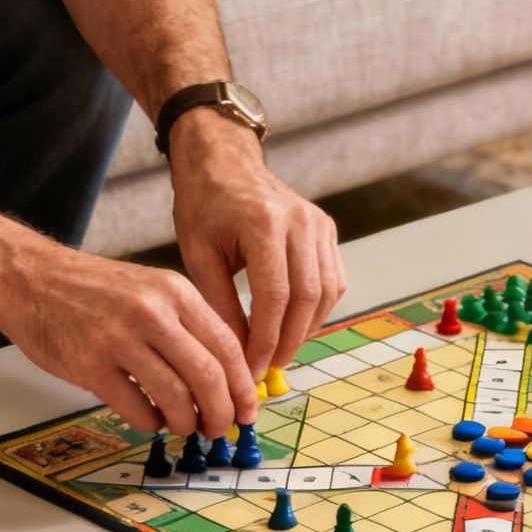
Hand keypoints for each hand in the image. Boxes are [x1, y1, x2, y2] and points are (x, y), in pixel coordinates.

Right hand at [4, 250, 255, 437]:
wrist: (29, 278)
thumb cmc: (92, 290)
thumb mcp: (150, 289)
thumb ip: (186, 326)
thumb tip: (225, 378)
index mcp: (175, 292)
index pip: (228, 346)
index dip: (243, 387)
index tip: (247, 409)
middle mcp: (152, 312)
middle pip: (209, 376)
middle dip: (222, 412)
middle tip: (220, 428)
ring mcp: (120, 339)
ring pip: (176, 397)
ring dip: (187, 422)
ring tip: (184, 427)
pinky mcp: (90, 365)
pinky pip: (136, 408)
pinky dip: (151, 422)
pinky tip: (150, 418)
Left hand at [168, 112, 345, 376]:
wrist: (223, 163)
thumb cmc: (204, 206)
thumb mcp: (199, 256)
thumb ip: (220, 306)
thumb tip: (238, 355)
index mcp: (263, 223)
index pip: (275, 297)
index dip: (266, 340)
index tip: (251, 368)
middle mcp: (300, 221)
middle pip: (307, 298)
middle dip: (288, 341)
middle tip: (266, 367)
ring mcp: (318, 223)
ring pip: (327, 293)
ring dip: (305, 329)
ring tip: (279, 350)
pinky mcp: (326, 229)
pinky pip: (333, 280)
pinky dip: (316, 309)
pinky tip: (293, 324)